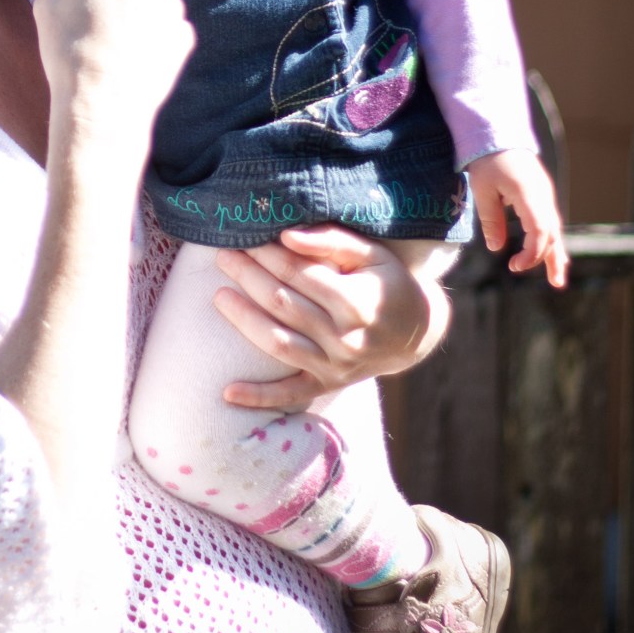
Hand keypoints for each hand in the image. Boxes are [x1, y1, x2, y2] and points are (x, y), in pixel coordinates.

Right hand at [33, 0, 194, 157]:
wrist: (101, 110)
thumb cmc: (67, 55)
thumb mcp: (47, 6)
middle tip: (92, 24)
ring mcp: (171, 9)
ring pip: (154, 0)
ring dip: (137, 15)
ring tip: (111, 48)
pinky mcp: (185, 37)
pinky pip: (168, 28)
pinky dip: (153, 39)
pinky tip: (133, 61)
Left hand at [212, 226, 447, 410]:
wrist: (415, 333)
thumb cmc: (388, 283)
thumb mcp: (372, 254)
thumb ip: (331, 241)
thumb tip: (286, 235)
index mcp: (355, 301)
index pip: (297, 273)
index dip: (267, 254)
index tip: (245, 237)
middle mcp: (344, 337)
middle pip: (282, 304)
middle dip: (248, 277)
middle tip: (223, 255)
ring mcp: (334, 365)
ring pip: (277, 343)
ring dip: (243, 320)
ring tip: (218, 296)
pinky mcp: (327, 384)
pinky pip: (289, 393)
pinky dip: (258, 397)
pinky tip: (227, 393)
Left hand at [467, 149, 567, 288]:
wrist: (498, 134)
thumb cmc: (486, 160)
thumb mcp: (482, 190)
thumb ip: (491, 219)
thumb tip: (497, 248)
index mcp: (529, 194)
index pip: (539, 231)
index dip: (532, 253)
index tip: (514, 266)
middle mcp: (543, 196)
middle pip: (552, 233)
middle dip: (550, 259)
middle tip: (553, 284)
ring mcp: (546, 195)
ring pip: (555, 229)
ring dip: (557, 254)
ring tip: (559, 280)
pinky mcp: (542, 195)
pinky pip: (550, 222)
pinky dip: (551, 241)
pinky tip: (554, 257)